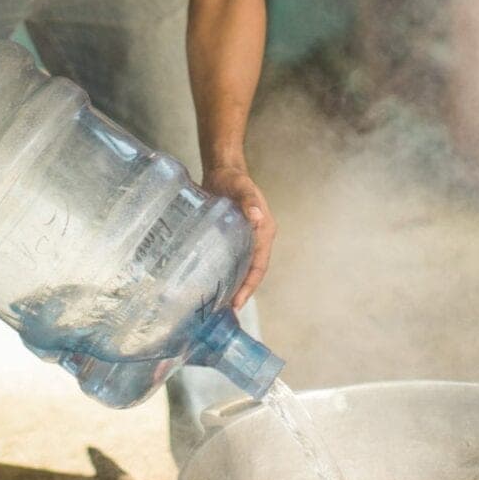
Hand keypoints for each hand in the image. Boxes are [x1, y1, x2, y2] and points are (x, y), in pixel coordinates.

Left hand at [202, 162, 275, 309]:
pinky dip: (226, 273)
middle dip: (242, 291)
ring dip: (234, 285)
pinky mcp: (234, 237)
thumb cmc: (233, 178)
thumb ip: (249, 201)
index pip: (259, 266)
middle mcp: (258, 238)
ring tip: (219, 303)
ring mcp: (247, 239)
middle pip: (252, 271)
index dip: (249, 286)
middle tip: (226, 311)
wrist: (222, 169)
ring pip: (243, 268)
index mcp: (265, 231)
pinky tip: (213, 282)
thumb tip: (257, 217)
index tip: (237, 303)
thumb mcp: (241, 187)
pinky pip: (233, 260)